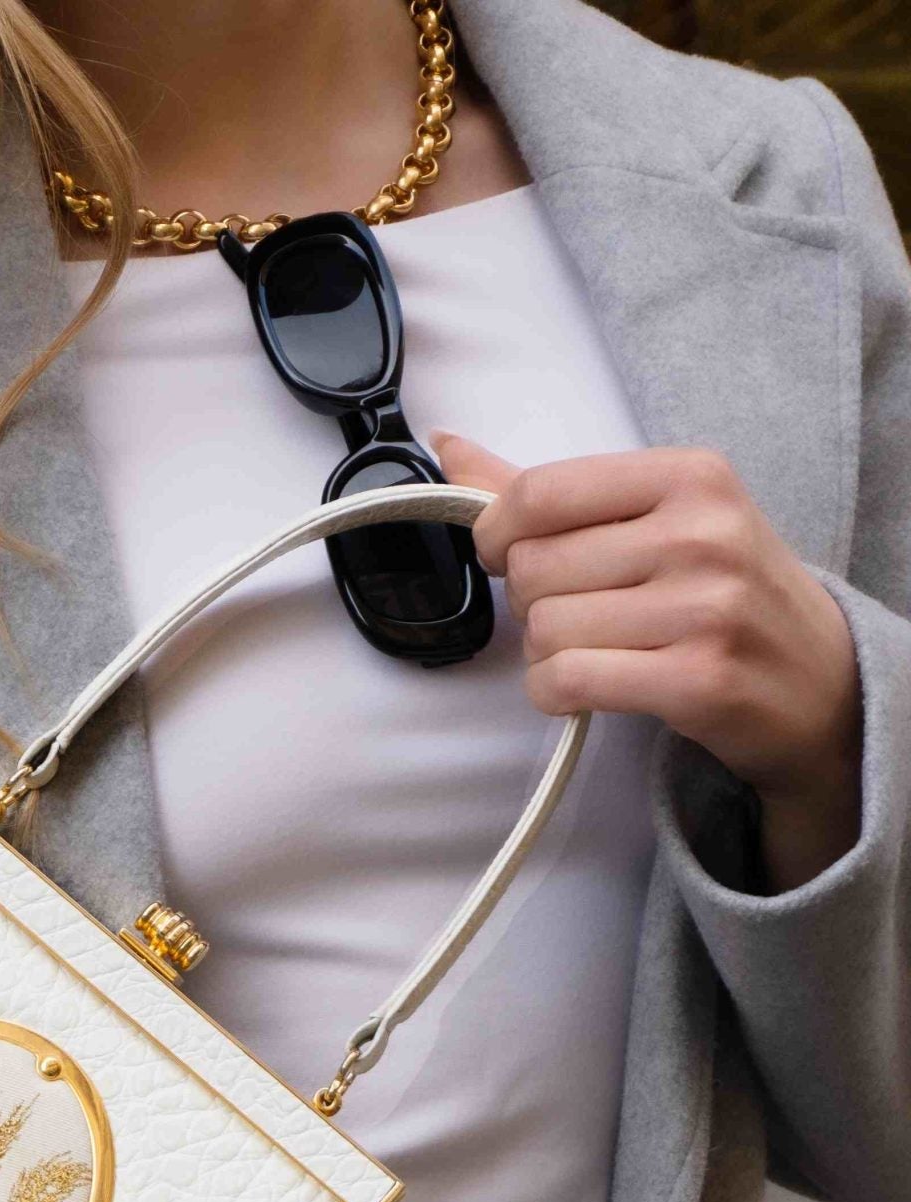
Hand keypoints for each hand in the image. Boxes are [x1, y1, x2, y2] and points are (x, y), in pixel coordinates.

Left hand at [431, 434, 862, 892]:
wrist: (818, 676)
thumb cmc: (720, 590)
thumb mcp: (656, 517)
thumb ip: (549, 491)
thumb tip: (447, 446)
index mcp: (690, 475)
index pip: (540, 492)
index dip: (496, 532)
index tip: (505, 552)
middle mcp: (702, 533)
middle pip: (532, 567)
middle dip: (531, 600)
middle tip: (580, 610)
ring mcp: (705, 607)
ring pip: (543, 629)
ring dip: (546, 652)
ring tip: (596, 649)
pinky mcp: (697, 679)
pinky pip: (565, 680)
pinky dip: (553, 691)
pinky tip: (584, 687)